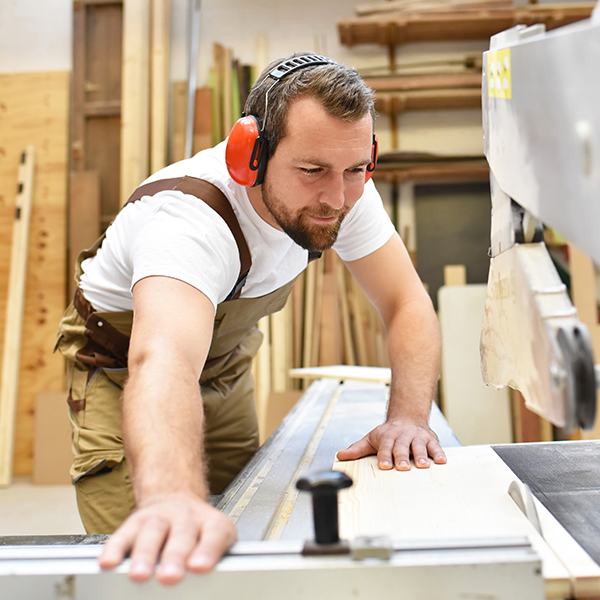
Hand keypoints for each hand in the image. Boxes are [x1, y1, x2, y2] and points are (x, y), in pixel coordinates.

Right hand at [99, 493, 236, 584]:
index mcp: (212, 524)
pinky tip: (110, 562)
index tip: (201, 566)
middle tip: (171, 577)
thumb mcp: (217, 541)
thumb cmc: (198, 531)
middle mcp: (186, 517)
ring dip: (145, 554)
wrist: (176, 497)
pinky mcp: (135, 522)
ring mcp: (160, 517)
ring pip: (152, 532)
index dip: (208, 550)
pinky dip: (115, 549)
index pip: (214, 535)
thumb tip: (214, 588)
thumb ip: (213, 560)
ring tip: (140, 574)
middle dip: (174, 557)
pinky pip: (123, 534)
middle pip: (181, 536)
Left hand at [336, 419, 446, 470]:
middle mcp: (402, 436)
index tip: (384, 465)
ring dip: (421, 455)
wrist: (407, 418)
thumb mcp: (371, 439)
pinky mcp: (430, 440)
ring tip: (423, 465)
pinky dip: (439, 453)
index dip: (385, 456)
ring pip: (419, 446)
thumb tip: (340, 456)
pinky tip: (441, 461)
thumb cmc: (388, 433)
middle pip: (402, 446)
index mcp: (387, 437)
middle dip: (402, 456)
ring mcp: (417, 437)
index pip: (385, 447)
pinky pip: (436, 446)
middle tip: (402, 466)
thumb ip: (357, 449)